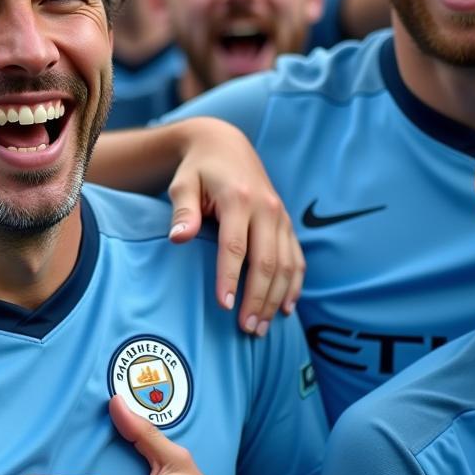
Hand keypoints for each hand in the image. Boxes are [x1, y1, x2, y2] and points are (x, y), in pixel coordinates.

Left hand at [166, 118, 303, 334]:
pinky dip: (293, 285)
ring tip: (261, 328)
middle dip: (257, 298)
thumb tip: (178, 239)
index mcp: (239, 199)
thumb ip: (182, 211)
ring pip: (286, 265)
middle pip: (266, 262)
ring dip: (276, 299)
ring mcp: (280, 216)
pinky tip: (285, 309)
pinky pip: (297, 258)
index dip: (230, 278)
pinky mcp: (286, 223)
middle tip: (246, 329)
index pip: (235, 246)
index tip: (224, 306)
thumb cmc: (197, 169)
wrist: (225, 145)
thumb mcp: (182, 184)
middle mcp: (266, 208)